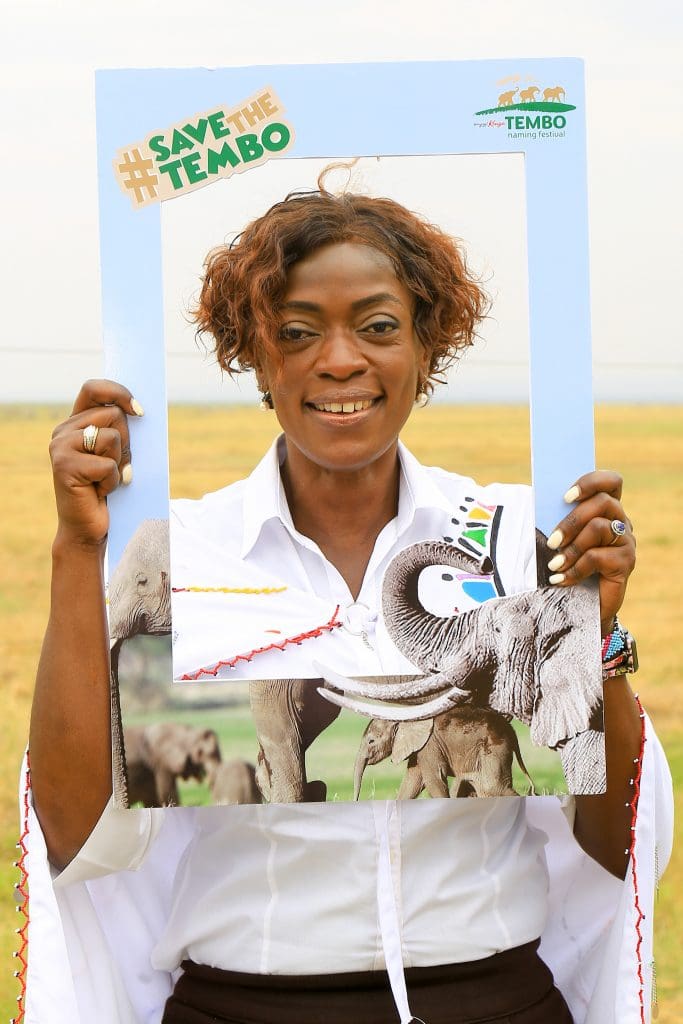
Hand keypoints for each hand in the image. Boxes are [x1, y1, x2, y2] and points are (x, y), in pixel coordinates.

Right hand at [49, 379, 142, 547]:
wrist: (88, 529)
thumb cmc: (106, 489)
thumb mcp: (116, 454)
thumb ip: (119, 430)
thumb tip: (140, 410)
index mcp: (75, 424)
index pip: (93, 389)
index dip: (118, 392)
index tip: (140, 411)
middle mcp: (63, 431)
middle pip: (114, 414)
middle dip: (126, 442)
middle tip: (114, 466)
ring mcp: (61, 447)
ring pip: (112, 438)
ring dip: (119, 463)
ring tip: (105, 480)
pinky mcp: (65, 466)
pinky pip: (108, 465)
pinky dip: (113, 481)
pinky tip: (100, 492)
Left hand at [545, 471, 635, 633]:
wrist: (578, 605)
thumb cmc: (565, 565)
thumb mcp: (559, 538)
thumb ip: (558, 518)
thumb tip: (538, 500)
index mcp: (606, 509)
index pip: (612, 482)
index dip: (591, 482)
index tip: (565, 497)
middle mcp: (620, 521)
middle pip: (603, 502)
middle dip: (571, 521)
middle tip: (551, 542)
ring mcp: (626, 542)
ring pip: (599, 527)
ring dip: (571, 547)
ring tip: (554, 565)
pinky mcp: (626, 563)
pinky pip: (597, 556)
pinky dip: (575, 568)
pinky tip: (560, 579)